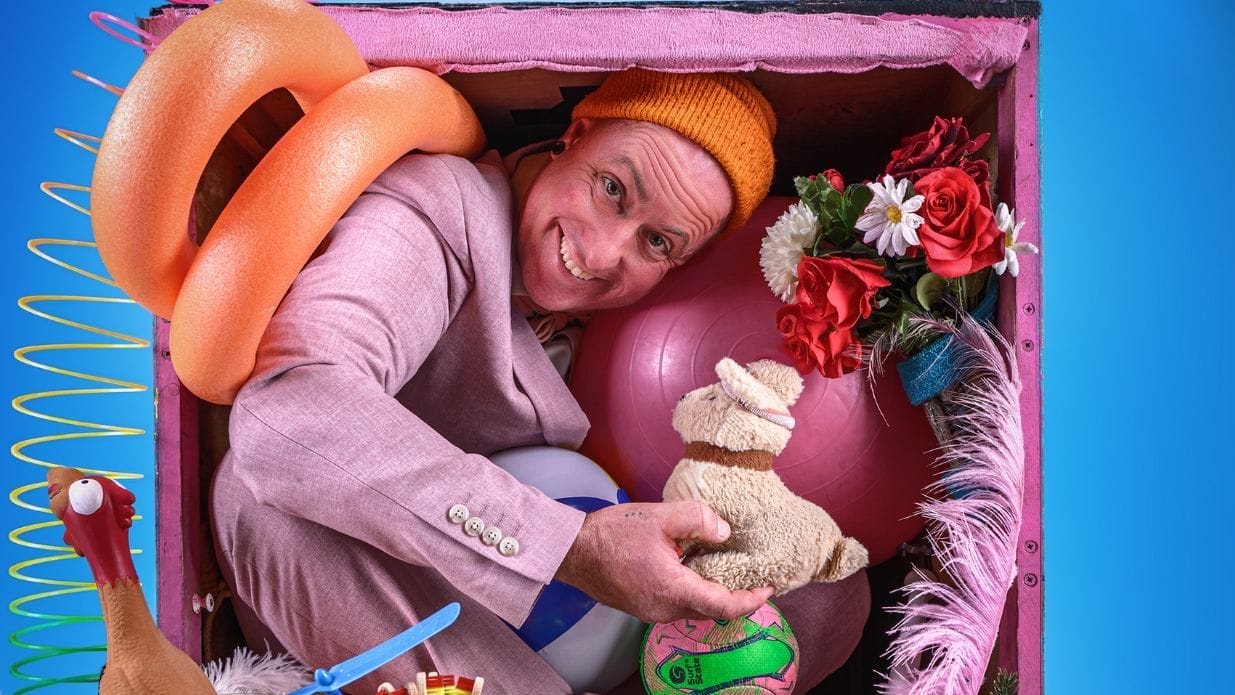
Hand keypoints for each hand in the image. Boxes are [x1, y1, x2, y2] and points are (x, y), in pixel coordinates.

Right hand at [554, 501, 772, 623]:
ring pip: (693, 608)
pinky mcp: (641, 607)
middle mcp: (664, 610)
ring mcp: (650, 612)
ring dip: (711, 593)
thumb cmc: (611, 534)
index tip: (767, 589)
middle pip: (710, 611)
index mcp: (674, 590)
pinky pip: (676, 604)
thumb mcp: (660, 516)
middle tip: (751, 577)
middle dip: (735, 597)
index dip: (751, 600)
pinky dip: (691, 591)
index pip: (724, 606)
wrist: (572, 551)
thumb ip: (698, 519)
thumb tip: (723, 531)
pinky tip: (692, 567)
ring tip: (725, 569)